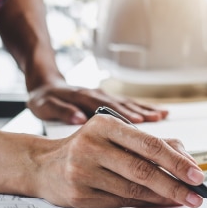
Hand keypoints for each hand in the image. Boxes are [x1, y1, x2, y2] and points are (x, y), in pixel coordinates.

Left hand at [27, 81, 167, 123]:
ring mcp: (105, 96)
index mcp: (83, 97)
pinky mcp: (110, 100)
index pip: (106, 108)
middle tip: (157, 120)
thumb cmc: (44, 99)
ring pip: (129, 102)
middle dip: (141, 112)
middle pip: (123, 105)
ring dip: (147, 109)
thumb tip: (78, 118)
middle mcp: (97, 95)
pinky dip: (146, 107)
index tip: (138, 122)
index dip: (123, 116)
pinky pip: (131, 103)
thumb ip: (61, 111)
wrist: (44, 85)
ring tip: (162, 116)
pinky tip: (161, 113)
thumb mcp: (44, 106)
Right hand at [32, 114, 203, 207]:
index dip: (177, 161)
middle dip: (175, 185)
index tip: (197, 174)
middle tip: (196, 195)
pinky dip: (144, 204)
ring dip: (162, 197)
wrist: (43, 165)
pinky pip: (120, 202)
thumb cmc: (88, 148)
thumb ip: (152, 144)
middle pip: (143, 170)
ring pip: (133, 189)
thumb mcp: (116, 135)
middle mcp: (91, 146)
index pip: (150, 144)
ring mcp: (83, 172)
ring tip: (182, 200)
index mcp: (104, 125)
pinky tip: (158, 203)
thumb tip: (187, 161)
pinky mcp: (79, 195)